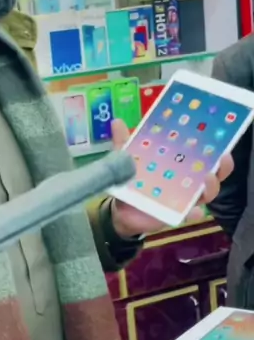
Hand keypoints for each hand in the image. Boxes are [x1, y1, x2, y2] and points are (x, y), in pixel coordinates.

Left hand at [109, 118, 233, 237]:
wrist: (120, 210)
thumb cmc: (132, 180)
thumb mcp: (127, 159)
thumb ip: (125, 143)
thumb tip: (116, 122)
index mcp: (179, 165)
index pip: (202, 155)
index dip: (215, 147)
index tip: (220, 138)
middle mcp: (186, 182)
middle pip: (212, 174)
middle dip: (221, 167)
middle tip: (222, 159)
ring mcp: (183, 200)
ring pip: (206, 195)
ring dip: (210, 187)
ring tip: (207, 179)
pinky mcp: (175, 216)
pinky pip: (188, 216)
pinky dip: (193, 214)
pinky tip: (194, 211)